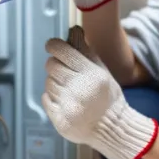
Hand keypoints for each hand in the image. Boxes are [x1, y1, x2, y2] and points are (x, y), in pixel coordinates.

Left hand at [42, 26, 156, 158]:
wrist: (112, 128)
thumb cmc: (107, 97)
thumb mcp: (102, 71)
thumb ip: (86, 51)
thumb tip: (73, 30)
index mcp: (92, 75)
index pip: (63, 51)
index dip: (54, 46)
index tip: (52, 46)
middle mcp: (79, 90)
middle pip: (51, 66)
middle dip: (55, 64)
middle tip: (63, 70)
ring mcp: (68, 107)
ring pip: (48, 82)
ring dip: (55, 82)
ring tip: (70, 90)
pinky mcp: (60, 120)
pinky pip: (46, 99)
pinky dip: (52, 97)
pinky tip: (65, 101)